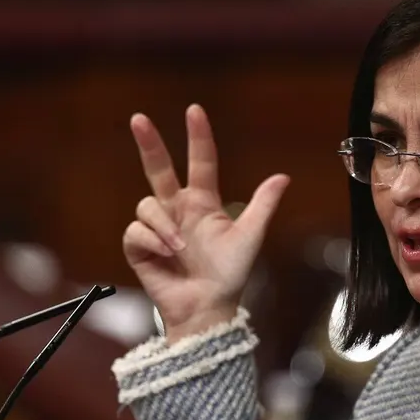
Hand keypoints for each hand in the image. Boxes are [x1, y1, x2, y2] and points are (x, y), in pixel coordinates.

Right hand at [122, 104, 289, 342]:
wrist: (208, 308)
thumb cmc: (230, 276)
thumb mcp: (250, 238)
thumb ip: (262, 206)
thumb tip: (283, 176)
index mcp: (204, 203)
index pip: (200, 162)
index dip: (198, 137)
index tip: (195, 110)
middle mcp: (178, 210)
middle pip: (159, 169)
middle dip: (149, 143)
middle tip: (139, 118)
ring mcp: (158, 228)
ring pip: (148, 204)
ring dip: (164, 225)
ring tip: (180, 248)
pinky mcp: (140, 247)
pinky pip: (136, 230)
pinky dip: (152, 241)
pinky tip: (167, 255)